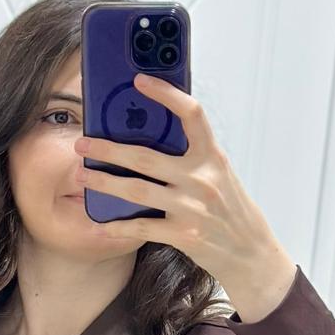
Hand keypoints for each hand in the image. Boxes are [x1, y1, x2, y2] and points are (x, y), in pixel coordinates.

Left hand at [72, 72, 293, 300]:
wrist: (252, 253)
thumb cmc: (231, 210)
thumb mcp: (220, 175)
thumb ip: (193, 157)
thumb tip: (153, 136)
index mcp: (213, 157)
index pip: (192, 114)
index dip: (166, 94)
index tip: (140, 81)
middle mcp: (202, 179)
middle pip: (145, 157)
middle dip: (108, 150)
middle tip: (83, 143)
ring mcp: (192, 208)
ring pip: (137, 191)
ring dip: (104, 183)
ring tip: (82, 175)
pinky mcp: (184, 234)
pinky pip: (142, 227)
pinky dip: (117, 227)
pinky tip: (100, 224)